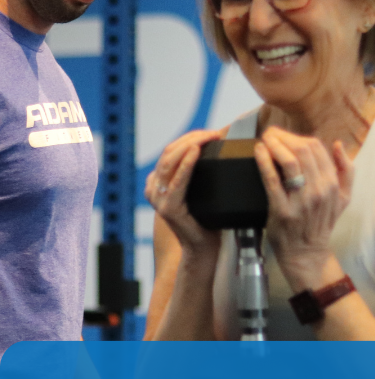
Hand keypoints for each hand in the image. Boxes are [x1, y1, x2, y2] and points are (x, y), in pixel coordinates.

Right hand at [145, 130, 221, 256]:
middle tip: (214, 133)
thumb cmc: (207, 218)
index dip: (190, 137)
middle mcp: (153, 188)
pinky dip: (186, 165)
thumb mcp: (200, 189)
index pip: (171, 150)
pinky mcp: (168, 208)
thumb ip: (198, 171)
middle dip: (192, 138)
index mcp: (158, 181)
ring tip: (209, 137)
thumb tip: (217, 142)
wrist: (205, 247)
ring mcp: (158, 198)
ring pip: (170, 161)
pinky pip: (177, 181)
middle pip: (169, 152)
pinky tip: (196, 152)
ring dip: (191, 145)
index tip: (211, 132)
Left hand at [254, 126, 353, 289]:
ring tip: (265, 138)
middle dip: (284, 137)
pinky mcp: (282, 210)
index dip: (297, 136)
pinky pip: (272, 180)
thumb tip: (339, 145)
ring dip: (275, 145)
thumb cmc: (320, 223)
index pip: (317, 148)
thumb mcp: (343, 199)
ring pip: (289, 162)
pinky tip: (259, 150)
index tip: (283, 134)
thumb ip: (346, 171)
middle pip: (302, 151)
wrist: (306, 253)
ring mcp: (301, 201)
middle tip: (271, 132)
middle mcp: (320, 191)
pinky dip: (264, 161)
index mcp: (333, 184)